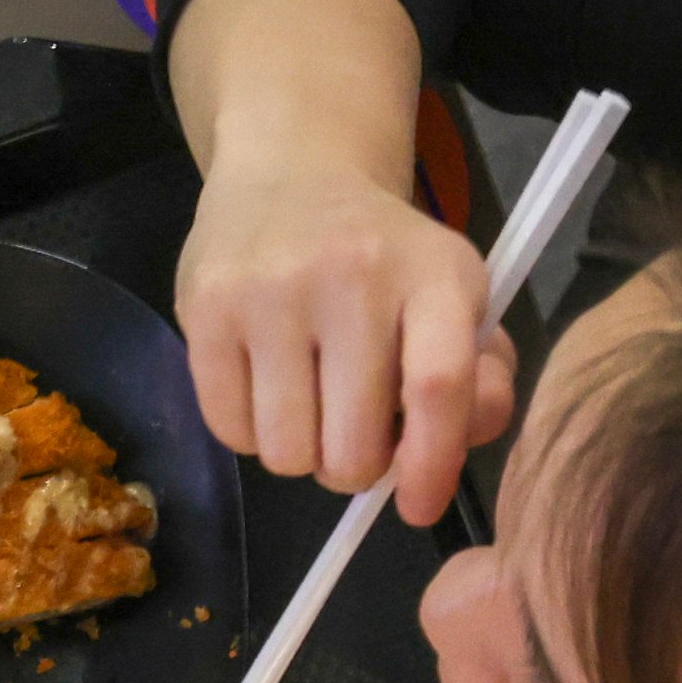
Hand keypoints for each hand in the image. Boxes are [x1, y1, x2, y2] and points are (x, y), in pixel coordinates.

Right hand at [175, 159, 513, 520]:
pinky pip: (230, 432)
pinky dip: (252, 434)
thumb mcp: (449, 299)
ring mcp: (271, 290)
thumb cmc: (383, 258)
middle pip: (353, 444)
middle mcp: (353, 274)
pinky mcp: (207, 308)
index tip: (418, 507)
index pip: (438, 387)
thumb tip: (446, 456)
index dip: (431, 464)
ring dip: (299, 455)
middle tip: (352, 437)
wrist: (291, 175)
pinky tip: (265, 390)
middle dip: (354, 467)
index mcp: (434, 273)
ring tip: (308, 410)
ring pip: (285, 452)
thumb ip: (474, 379)